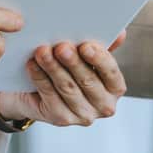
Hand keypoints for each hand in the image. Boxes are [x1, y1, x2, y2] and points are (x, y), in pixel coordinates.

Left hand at [0, 34, 127, 126]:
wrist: (41, 94)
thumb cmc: (70, 70)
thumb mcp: (87, 57)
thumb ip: (103, 46)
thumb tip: (120, 33)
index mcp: (115, 88)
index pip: (112, 73)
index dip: (99, 59)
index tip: (86, 45)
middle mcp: (104, 105)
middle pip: (88, 81)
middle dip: (73, 62)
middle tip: (61, 47)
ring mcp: (83, 115)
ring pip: (68, 88)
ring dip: (53, 67)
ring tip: (42, 51)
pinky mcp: (62, 119)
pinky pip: (50, 95)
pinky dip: (40, 77)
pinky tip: (33, 64)